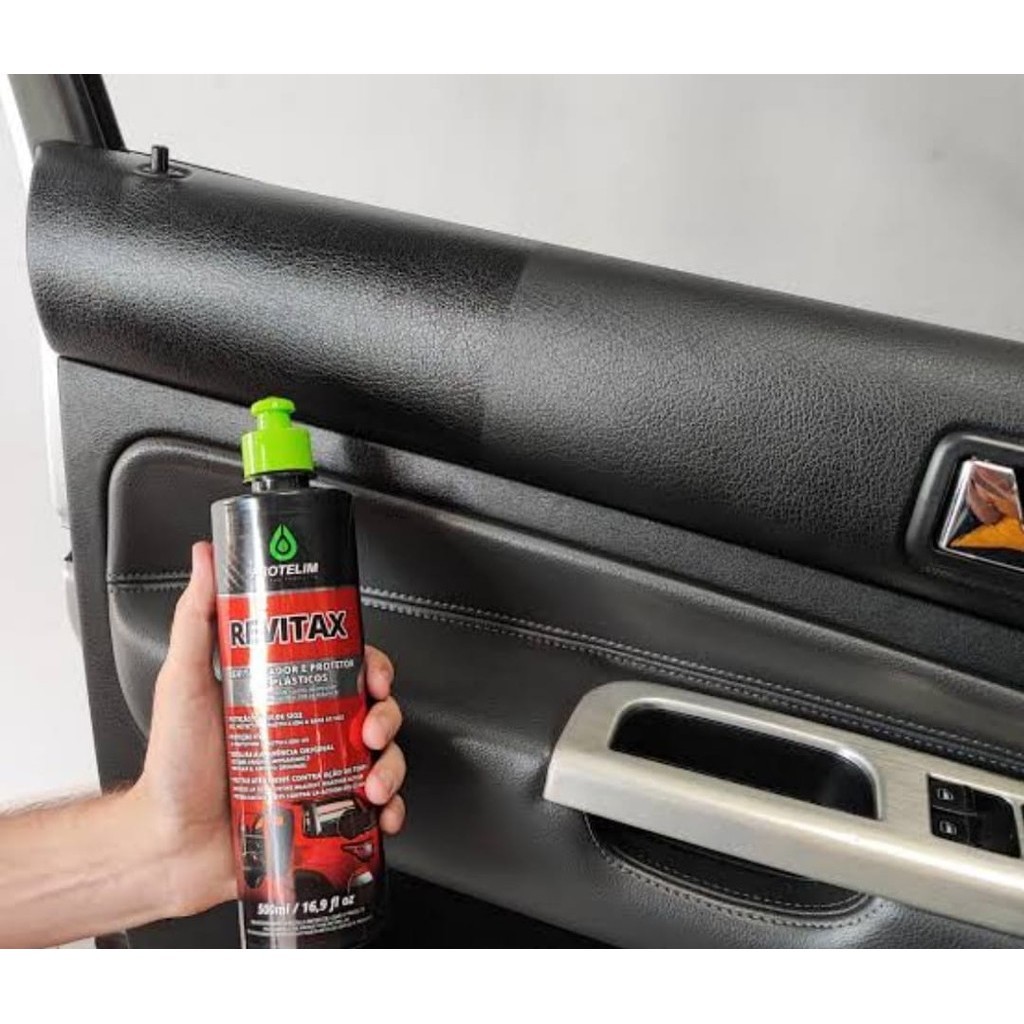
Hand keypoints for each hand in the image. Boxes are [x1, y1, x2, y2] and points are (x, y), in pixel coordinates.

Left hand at [131, 541, 405, 917]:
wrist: (168, 846)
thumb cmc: (174, 766)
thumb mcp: (184, 681)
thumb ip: (196, 618)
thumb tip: (205, 557)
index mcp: (286, 693)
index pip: (345, 666)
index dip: (372, 666)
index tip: (373, 675)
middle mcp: (310, 730)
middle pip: (374, 709)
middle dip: (388, 717)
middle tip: (371, 731)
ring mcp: (321, 774)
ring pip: (384, 758)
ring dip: (392, 768)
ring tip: (370, 784)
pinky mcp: (324, 816)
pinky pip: (374, 811)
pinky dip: (390, 811)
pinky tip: (380, 814)